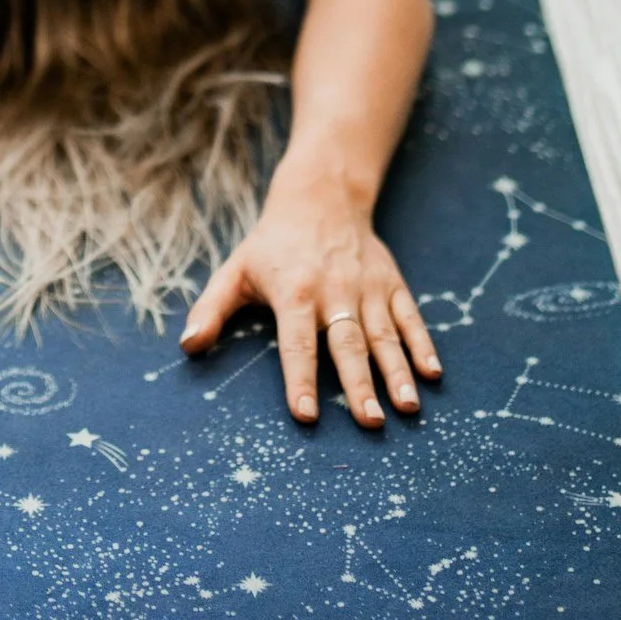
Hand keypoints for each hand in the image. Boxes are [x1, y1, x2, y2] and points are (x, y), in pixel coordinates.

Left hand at [179, 181, 439, 428]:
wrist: (322, 196)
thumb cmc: (272, 244)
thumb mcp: (234, 270)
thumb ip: (210, 309)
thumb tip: (188, 347)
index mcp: (293, 292)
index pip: (296, 343)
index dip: (300, 379)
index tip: (306, 415)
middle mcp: (335, 291)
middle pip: (347, 344)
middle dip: (359, 385)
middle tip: (369, 423)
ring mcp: (368, 288)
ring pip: (384, 335)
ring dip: (397, 373)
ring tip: (406, 408)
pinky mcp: (392, 284)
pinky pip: (410, 318)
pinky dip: (423, 345)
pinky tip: (433, 375)